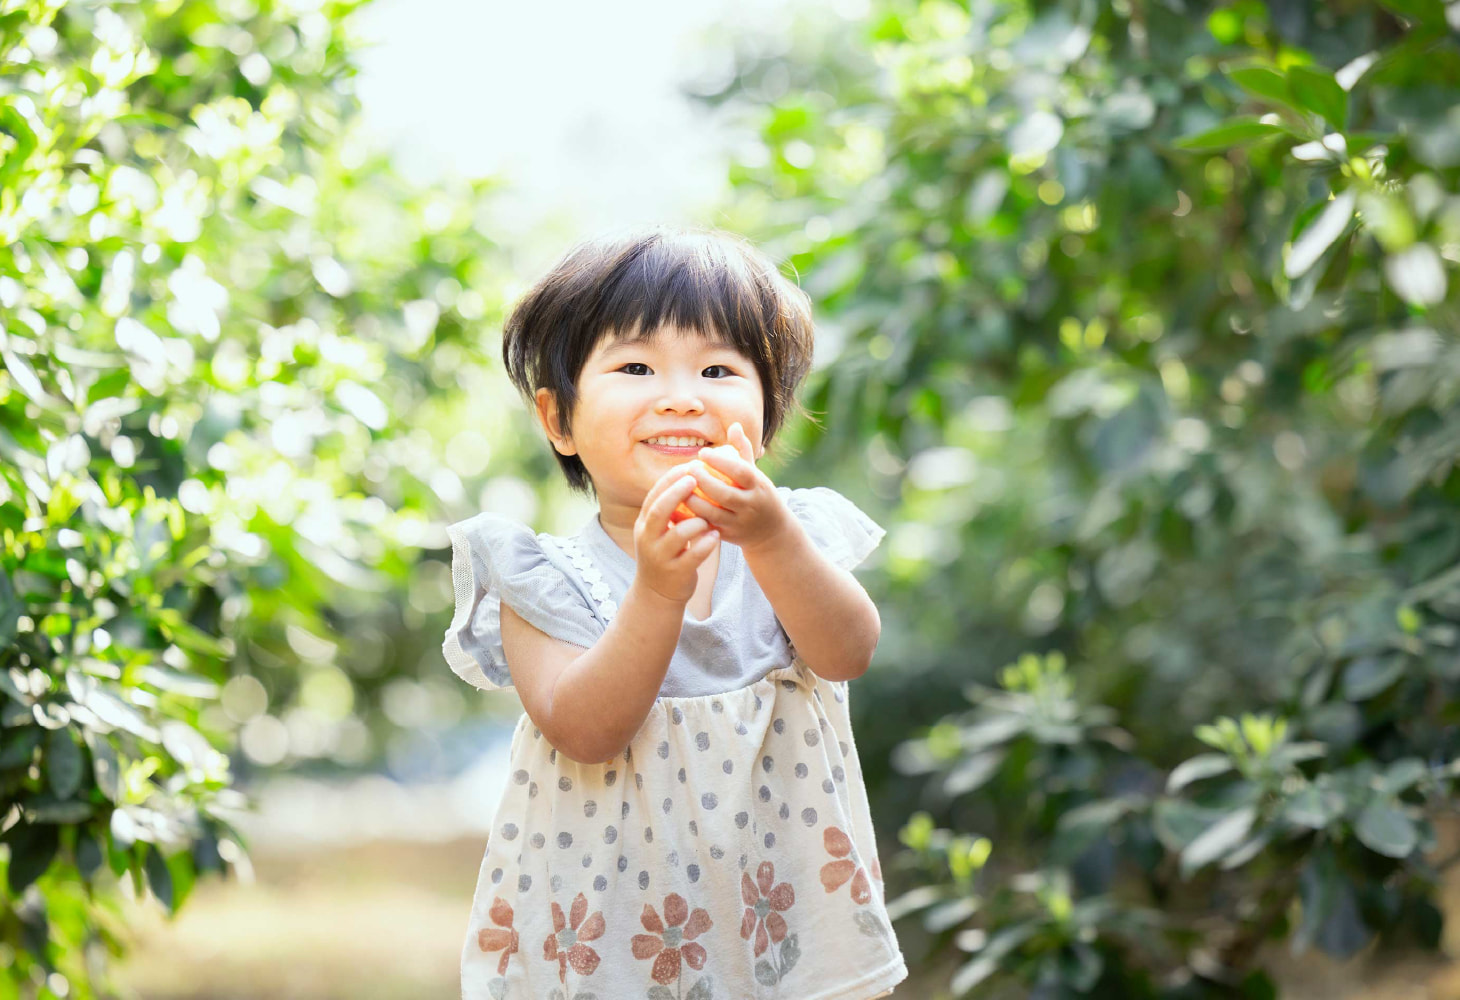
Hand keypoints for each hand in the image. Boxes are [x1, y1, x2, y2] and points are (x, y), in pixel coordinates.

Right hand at [633, 460, 719, 605]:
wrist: (657, 593)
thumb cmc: (665, 553)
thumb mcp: (658, 530)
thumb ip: (669, 509)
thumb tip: (689, 476)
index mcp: (644, 524)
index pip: (654, 496)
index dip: (670, 480)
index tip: (688, 466)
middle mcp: (647, 539)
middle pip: (659, 510)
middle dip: (677, 492)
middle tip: (696, 479)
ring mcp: (660, 557)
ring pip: (677, 534)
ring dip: (696, 521)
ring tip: (709, 516)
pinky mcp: (676, 573)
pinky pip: (693, 556)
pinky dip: (706, 544)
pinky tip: (716, 535)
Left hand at [681, 421, 792, 551]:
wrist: (771, 532)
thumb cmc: (758, 494)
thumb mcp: (756, 474)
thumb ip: (743, 450)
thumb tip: (734, 425)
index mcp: (758, 486)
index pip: (740, 472)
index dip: (721, 462)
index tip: (702, 452)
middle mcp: (750, 506)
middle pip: (725, 494)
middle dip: (704, 481)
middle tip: (688, 468)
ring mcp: (739, 523)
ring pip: (713, 513)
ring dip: (693, 500)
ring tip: (680, 486)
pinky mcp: (727, 536)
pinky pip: (706, 527)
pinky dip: (690, 518)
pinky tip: (676, 506)